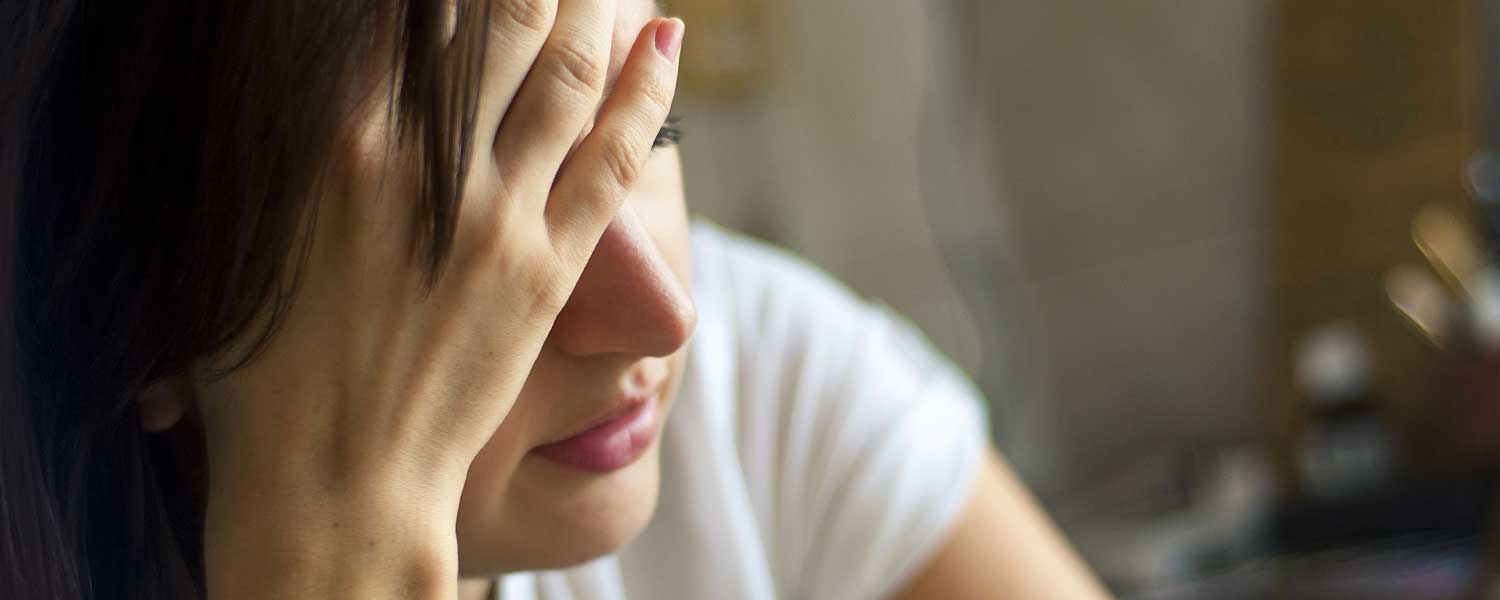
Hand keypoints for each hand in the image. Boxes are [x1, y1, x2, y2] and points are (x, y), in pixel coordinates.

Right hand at [195, 2, 682, 595]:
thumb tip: (331, 84)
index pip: (408, 14)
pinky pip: (613, 158)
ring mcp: (497, 214)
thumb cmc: (266, 368)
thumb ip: (282, 145)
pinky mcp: (548, 268)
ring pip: (566, 72)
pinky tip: (666, 42)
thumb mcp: (242, 234)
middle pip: (501, 20)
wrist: (337, 479)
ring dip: (596, 5)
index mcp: (336, 141)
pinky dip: (646, 93)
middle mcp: (426, 162)